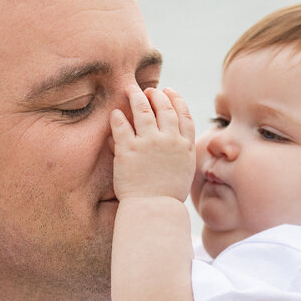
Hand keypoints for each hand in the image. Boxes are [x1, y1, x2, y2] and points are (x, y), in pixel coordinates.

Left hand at [111, 84, 195, 200]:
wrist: (153, 210)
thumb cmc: (167, 195)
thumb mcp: (183, 171)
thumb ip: (179, 152)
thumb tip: (170, 137)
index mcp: (185, 147)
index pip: (184, 115)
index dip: (177, 100)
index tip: (169, 92)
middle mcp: (169, 141)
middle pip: (165, 109)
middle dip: (157, 95)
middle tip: (149, 90)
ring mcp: (149, 144)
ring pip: (143, 110)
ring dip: (137, 97)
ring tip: (131, 89)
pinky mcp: (128, 149)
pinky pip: (122, 126)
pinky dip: (119, 116)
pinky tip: (115, 112)